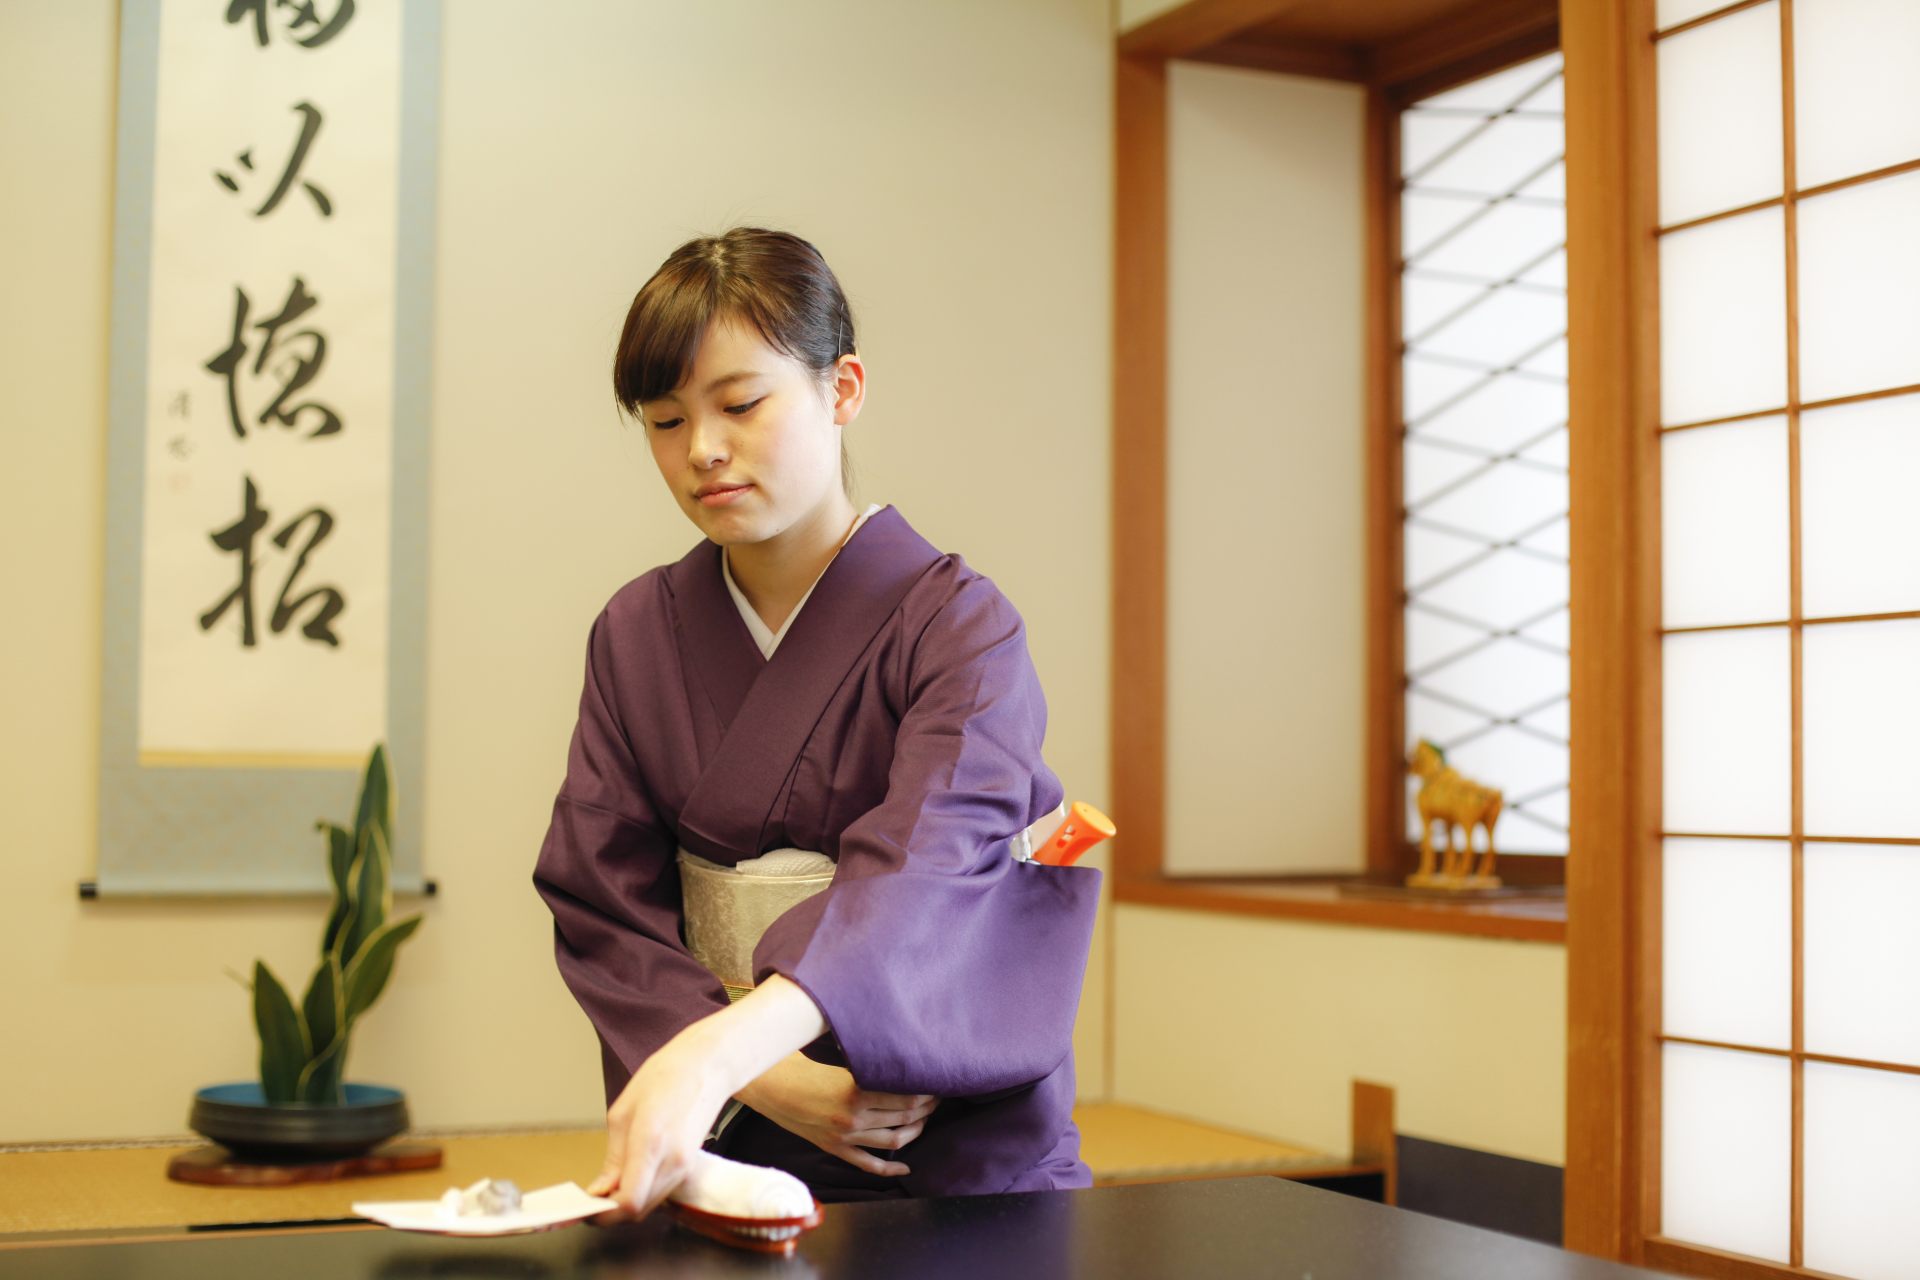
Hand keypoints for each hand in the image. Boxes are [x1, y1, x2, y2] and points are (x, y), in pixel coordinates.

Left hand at [586, 1034, 730, 1219]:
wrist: (706, 1067)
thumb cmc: (663, 1078)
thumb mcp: (622, 1112)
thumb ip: (613, 1158)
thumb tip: (600, 1190)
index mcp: (650, 1141)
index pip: (629, 1201)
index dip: (604, 1213)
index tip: (586, 1207)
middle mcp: (672, 1160)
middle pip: (638, 1210)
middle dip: (611, 1212)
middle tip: (591, 1199)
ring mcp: (685, 1165)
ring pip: (650, 1205)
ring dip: (626, 1203)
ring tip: (607, 1187)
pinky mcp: (689, 1165)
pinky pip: (661, 1192)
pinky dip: (642, 1193)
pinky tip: (629, 1177)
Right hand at [737, 1052, 938, 1177]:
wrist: (765, 1084)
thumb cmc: (799, 1062)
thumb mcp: (835, 1057)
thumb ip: (865, 1064)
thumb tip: (898, 1060)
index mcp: (854, 1091)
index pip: (906, 1096)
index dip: (927, 1090)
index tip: (937, 1081)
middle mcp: (852, 1118)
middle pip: (904, 1117)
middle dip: (927, 1108)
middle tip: (939, 1097)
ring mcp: (843, 1137)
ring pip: (892, 1141)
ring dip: (915, 1131)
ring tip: (926, 1119)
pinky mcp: (833, 1148)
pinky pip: (867, 1165)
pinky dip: (890, 1167)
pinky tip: (906, 1166)